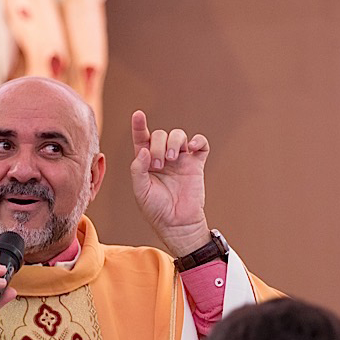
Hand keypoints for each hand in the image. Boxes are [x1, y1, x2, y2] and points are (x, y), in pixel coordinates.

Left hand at [128, 110, 210, 256]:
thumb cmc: (156, 209)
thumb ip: (138, 169)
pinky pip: (200, 144)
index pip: (142, 138)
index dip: (139, 126)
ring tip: (172, 159)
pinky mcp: (196, 164)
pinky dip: (197, 141)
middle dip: (158, 145)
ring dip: (174, 142)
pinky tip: (192, 148)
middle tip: (159, 164)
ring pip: (179, 135)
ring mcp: (181, 159)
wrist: (177, 224)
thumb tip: (144, 150)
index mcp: (147, 162)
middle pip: (161, 135)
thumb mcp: (140, 190)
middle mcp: (163, 157)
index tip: (138, 115)